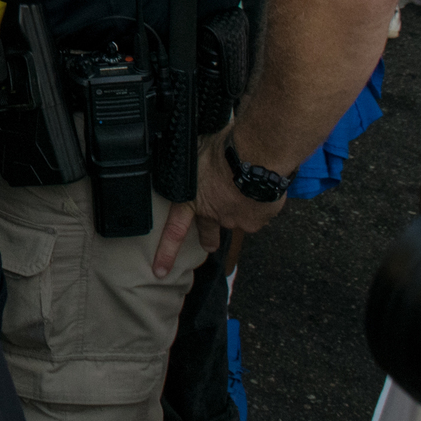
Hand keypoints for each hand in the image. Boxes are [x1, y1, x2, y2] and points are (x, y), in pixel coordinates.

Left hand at [155, 130, 284, 276]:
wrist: (256, 156)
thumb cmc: (224, 148)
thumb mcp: (197, 149)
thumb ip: (192, 163)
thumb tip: (184, 155)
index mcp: (193, 200)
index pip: (174, 230)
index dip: (166, 252)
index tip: (160, 272)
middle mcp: (214, 215)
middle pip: (208, 232)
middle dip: (209, 239)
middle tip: (209, 245)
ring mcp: (236, 220)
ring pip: (238, 217)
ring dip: (241, 207)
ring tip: (247, 185)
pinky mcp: (257, 220)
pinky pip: (259, 213)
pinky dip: (260, 203)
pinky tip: (261, 187)